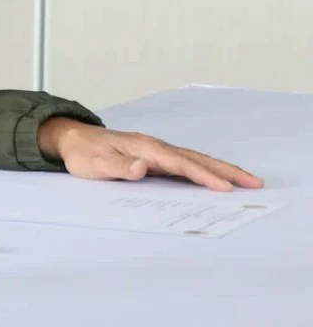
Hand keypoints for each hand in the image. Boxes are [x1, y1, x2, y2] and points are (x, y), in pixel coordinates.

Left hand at [38, 117, 263, 191]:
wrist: (73, 139)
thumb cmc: (84, 154)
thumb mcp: (97, 164)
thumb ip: (120, 167)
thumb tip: (143, 168)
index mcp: (145, 148)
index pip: (181, 164)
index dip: (203, 176)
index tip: (225, 187)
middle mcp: (155, 147)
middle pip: (196, 159)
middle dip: (225, 170)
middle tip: (253, 182)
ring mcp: (156, 151)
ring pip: (194, 160)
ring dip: (219, 169)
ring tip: (245, 180)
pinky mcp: (154, 157)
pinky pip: (185, 164)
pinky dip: (204, 170)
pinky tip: (215, 178)